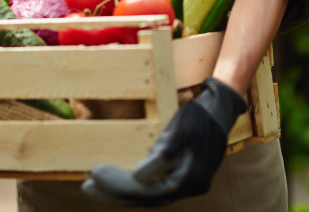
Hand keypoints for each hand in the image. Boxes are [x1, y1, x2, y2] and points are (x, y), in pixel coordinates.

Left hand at [81, 78, 248, 206]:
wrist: (222, 109)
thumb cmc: (201, 115)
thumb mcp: (183, 127)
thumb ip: (164, 152)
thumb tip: (139, 176)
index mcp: (190, 178)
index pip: (148, 190)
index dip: (119, 185)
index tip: (95, 172)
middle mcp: (188, 188)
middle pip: (145, 199)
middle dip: (113, 193)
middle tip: (86, 184)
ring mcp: (184, 186)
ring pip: (146, 198)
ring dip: (118, 195)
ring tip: (91, 188)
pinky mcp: (178, 179)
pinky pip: (151, 191)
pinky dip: (131, 190)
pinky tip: (113, 185)